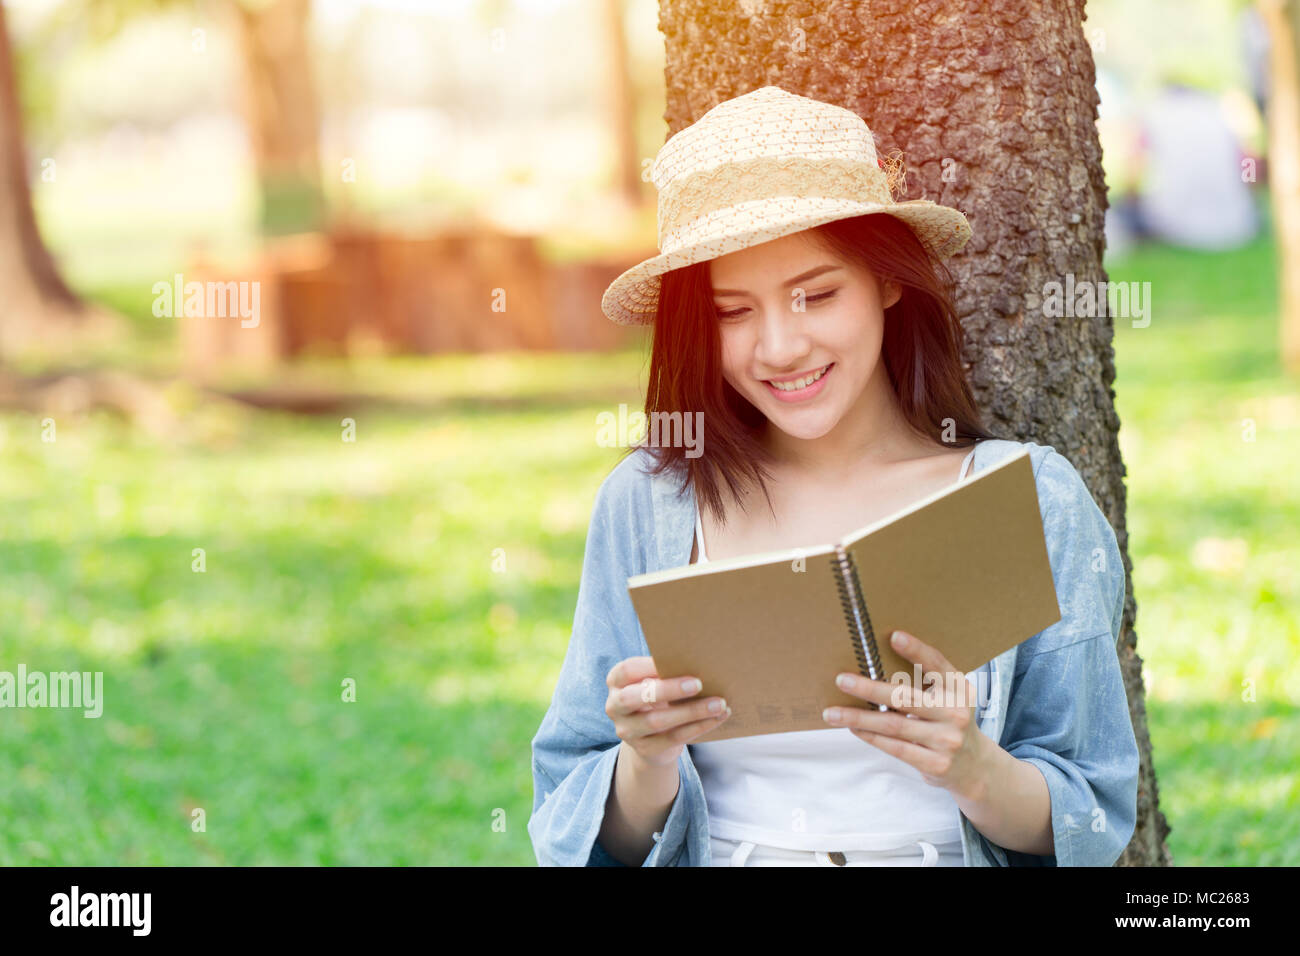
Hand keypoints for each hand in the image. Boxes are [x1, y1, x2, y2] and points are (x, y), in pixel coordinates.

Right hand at [604, 656, 730, 768]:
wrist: (651, 737)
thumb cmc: (657, 698)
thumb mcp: (654, 683)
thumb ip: (665, 674)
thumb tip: (699, 663)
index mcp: (616, 682)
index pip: (627, 671)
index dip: (649, 666)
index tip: (677, 661)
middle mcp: (615, 707)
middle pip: (635, 698)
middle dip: (667, 690)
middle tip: (698, 683)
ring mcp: (627, 731)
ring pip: (657, 721)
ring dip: (692, 711)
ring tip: (718, 703)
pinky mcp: (645, 749)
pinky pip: (674, 738)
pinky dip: (699, 726)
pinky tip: (717, 717)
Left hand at [821, 629, 992, 800]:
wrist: (975, 767)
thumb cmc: (949, 722)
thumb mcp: (949, 698)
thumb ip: (924, 682)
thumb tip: (874, 663)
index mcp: (959, 689)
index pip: (937, 665)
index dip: (917, 650)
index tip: (894, 636)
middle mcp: (956, 713)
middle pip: (906, 697)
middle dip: (869, 688)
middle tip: (841, 680)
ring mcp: (947, 740)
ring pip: (894, 725)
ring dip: (858, 717)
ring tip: (832, 712)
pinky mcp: (935, 764)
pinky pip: (895, 747)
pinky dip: (870, 736)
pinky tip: (853, 728)